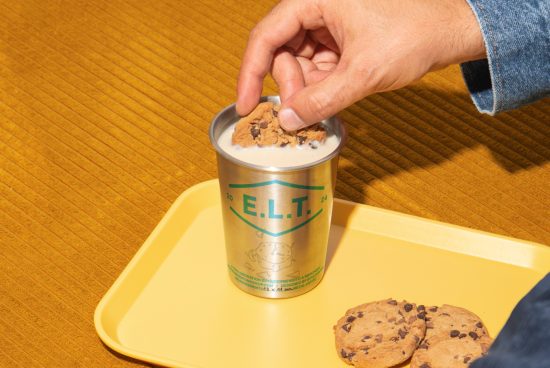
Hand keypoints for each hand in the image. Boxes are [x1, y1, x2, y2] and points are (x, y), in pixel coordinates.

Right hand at [236, 0, 484, 129]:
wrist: (450, 33)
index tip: (247, 104)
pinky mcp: (338, 42)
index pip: (267, 35)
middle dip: (290, 87)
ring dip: (306, 91)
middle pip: (281, 53)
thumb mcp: (364, 73)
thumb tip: (288, 120)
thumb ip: (322, 100)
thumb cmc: (415, 34)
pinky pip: (316, 69)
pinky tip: (332, 100)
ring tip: (325, 106)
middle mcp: (316, 8)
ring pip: (298, 64)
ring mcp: (327, 26)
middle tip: (302, 114)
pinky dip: (319, 89)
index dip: (251, 72)